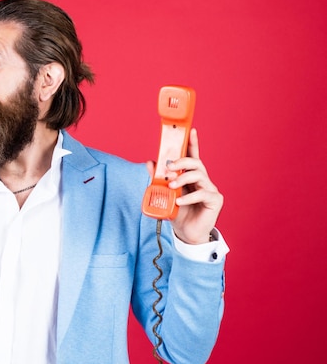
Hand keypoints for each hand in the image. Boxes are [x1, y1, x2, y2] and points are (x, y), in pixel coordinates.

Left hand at [146, 129, 222, 243]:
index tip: (191, 130)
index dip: (193, 143)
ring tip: (171, 186)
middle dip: (182, 161)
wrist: (186, 233)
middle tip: (168, 167)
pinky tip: (179, 201)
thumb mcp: (164, 194)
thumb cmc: (178, 212)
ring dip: (182, 179)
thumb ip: (157, 178)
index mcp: (191, 176)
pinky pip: (202, 193)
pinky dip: (188, 197)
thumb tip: (149, 162)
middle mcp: (203, 180)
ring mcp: (210, 189)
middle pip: (196, 162)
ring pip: (199, 175)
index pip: (193, 156)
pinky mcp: (215, 200)